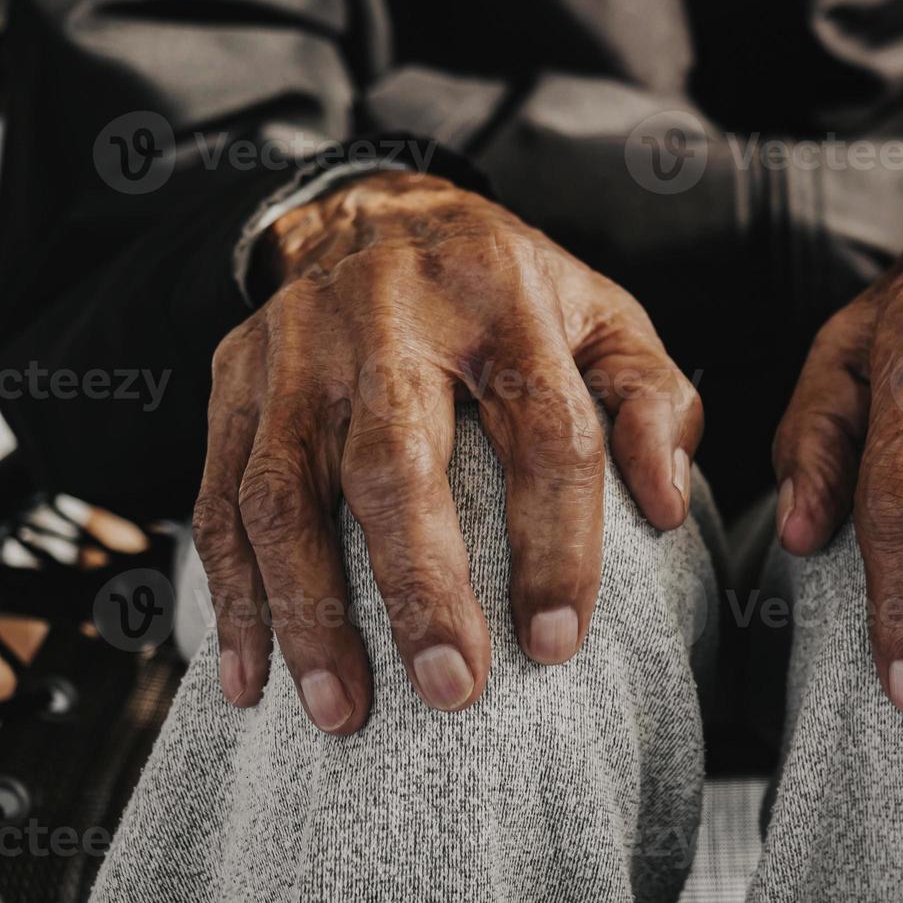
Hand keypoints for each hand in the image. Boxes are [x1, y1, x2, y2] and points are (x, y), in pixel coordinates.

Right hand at [193, 172, 700, 732]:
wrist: (377, 212)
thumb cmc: (509, 290)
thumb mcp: (603, 317)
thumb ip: (651, 398)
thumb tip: (663, 503)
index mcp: (505, 303)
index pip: (545, 432)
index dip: (557, 544)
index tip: (557, 642)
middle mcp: (390, 320)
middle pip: (395, 461)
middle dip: (420, 585)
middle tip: (451, 688)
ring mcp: (298, 349)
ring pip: (285, 492)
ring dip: (310, 613)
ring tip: (345, 711)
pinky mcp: (236, 379)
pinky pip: (218, 496)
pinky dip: (233, 594)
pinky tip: (254, 675)